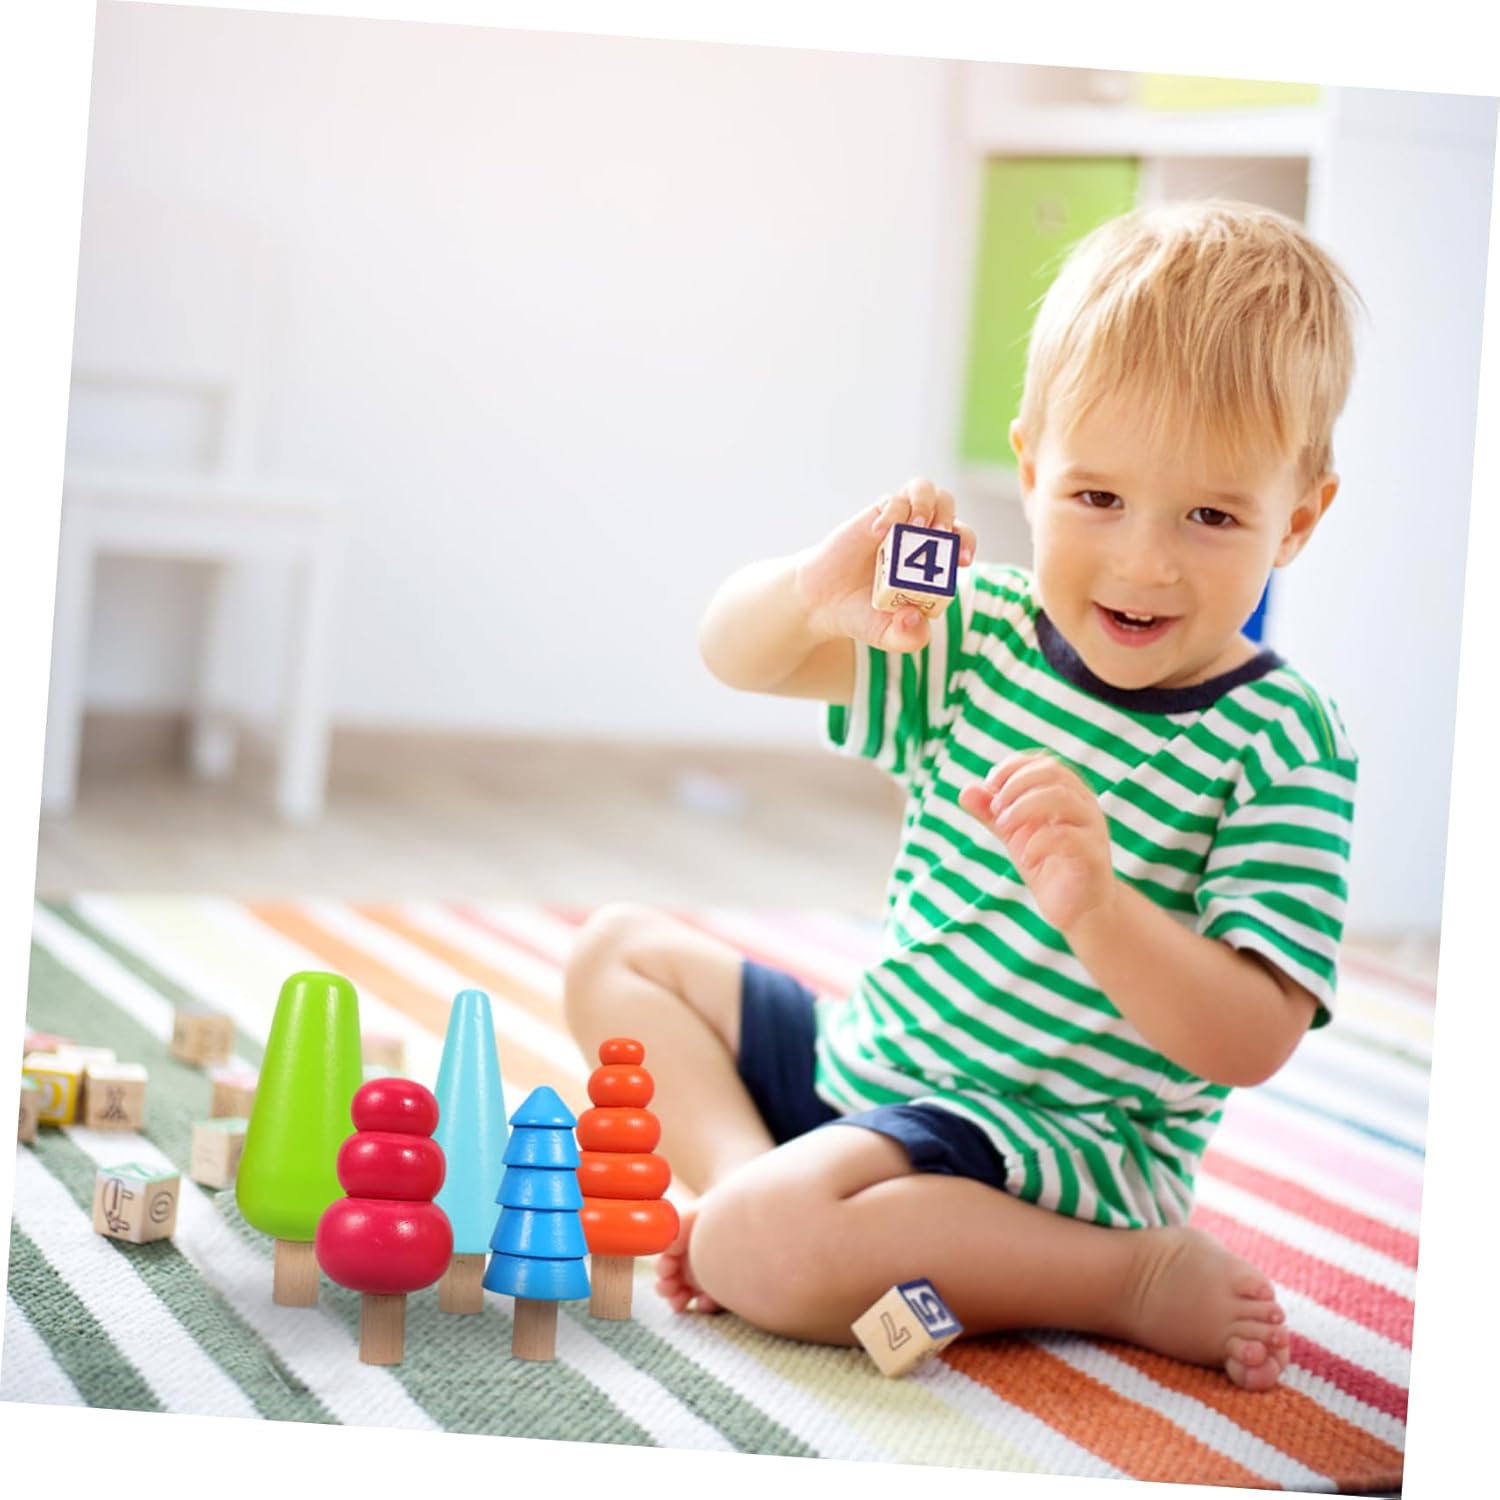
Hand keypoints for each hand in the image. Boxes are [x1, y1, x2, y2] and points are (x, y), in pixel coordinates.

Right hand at [794, 476, 974, 654]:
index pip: (961, 539)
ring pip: (925, 490)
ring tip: (916, 526)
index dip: (966, 542)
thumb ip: (907, 637)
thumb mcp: (888, 636)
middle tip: (938, 536)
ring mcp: (898, 523)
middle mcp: (919, 537)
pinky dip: (892, 512)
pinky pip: (893, 500)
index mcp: (933, 562)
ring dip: (926, 504)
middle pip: (948, 507)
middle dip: (948, 517)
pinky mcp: (876, 516)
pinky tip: (878, 534)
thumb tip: (914, 617)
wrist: (823, 603)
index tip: (962, 559)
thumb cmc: (863, 616)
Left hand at [957, 751, 1117, 934]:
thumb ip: (992, 814)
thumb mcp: (1014, 836)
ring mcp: (1092, 829)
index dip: (1014, 767)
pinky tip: (1025, 856)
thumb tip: (966, 790)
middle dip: (1016, 784)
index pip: (1044, 762)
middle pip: (1054, 772)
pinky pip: (1068, 838)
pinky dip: (1038, 842)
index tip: (990, 785)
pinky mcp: (1094, 857)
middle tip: (996, 809)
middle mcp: (1084, 805)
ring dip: (1024, 807)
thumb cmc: (1048, 866)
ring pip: (1062, 797)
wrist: (1079, 910)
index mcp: (1067, 795)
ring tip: (1004, 826)